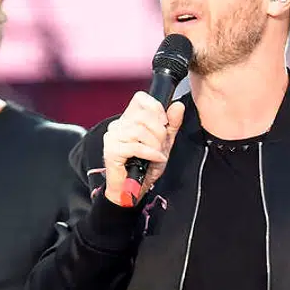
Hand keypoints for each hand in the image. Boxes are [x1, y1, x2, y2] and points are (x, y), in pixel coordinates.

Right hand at [102, 92, 185, 207]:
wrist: (133, 190)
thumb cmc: (145, 166)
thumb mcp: (164, 143)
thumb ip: (171, 125)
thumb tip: (178, 105)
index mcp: (129, 119)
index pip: (141, 99)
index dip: (156, 108)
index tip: (164, 123)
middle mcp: (118, 124)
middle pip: (144, 116)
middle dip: (159, 132)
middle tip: (162, 146)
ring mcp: (113, 136)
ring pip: (140, 131)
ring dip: (155, 145)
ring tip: (157, 155)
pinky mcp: (111, 150)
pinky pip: (136, 146)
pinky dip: (150, 153)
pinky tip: (155, 159)